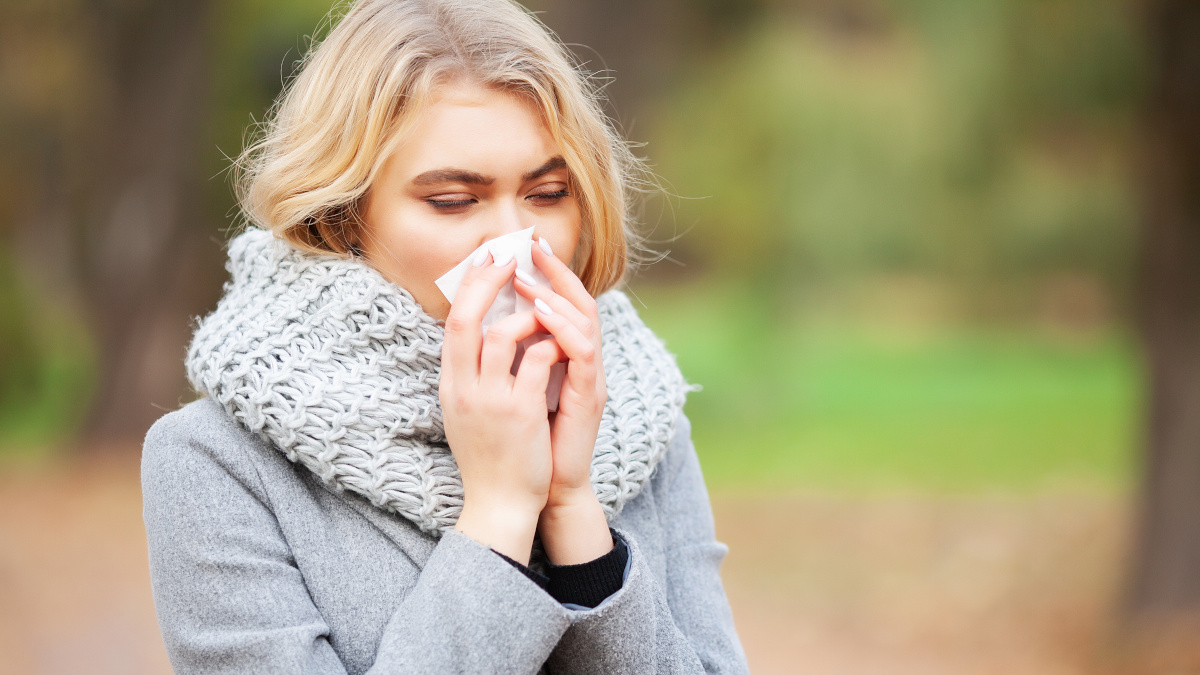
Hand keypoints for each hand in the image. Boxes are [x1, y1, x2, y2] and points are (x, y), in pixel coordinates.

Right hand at [442, 252, 563, 564]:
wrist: (499, 503)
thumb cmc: (490, 454)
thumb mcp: (469, 409)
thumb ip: (473, 372)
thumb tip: (487, 329)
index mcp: (451, 384)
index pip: (454, 322)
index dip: (472, 286)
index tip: (490, 259)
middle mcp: (464, 388)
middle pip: (468, 318)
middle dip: (490, 281)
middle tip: (512, 258)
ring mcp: (491, 399)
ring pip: (504, 334)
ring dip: (529, 315)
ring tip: (543, 314)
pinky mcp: (521, 413)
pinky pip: (538, 361)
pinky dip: (551, 344)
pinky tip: (562, 345)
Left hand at [515, 238, 612, 564]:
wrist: (534, 491)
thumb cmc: (519, 441)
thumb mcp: (507, 388)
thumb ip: (503, 356)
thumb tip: (478, 323)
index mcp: (562, 356)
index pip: (559, 302)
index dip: (543, 272)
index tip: (519, 247)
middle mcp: (580, 361)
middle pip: (579, 300)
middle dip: (554, 270)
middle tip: (530, 245)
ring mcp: (589, 377)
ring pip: (585, 319)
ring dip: (555, 294)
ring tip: (526, 277)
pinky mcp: (590, 396)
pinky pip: (584, 351)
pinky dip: (563, 328)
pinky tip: (541, 313)